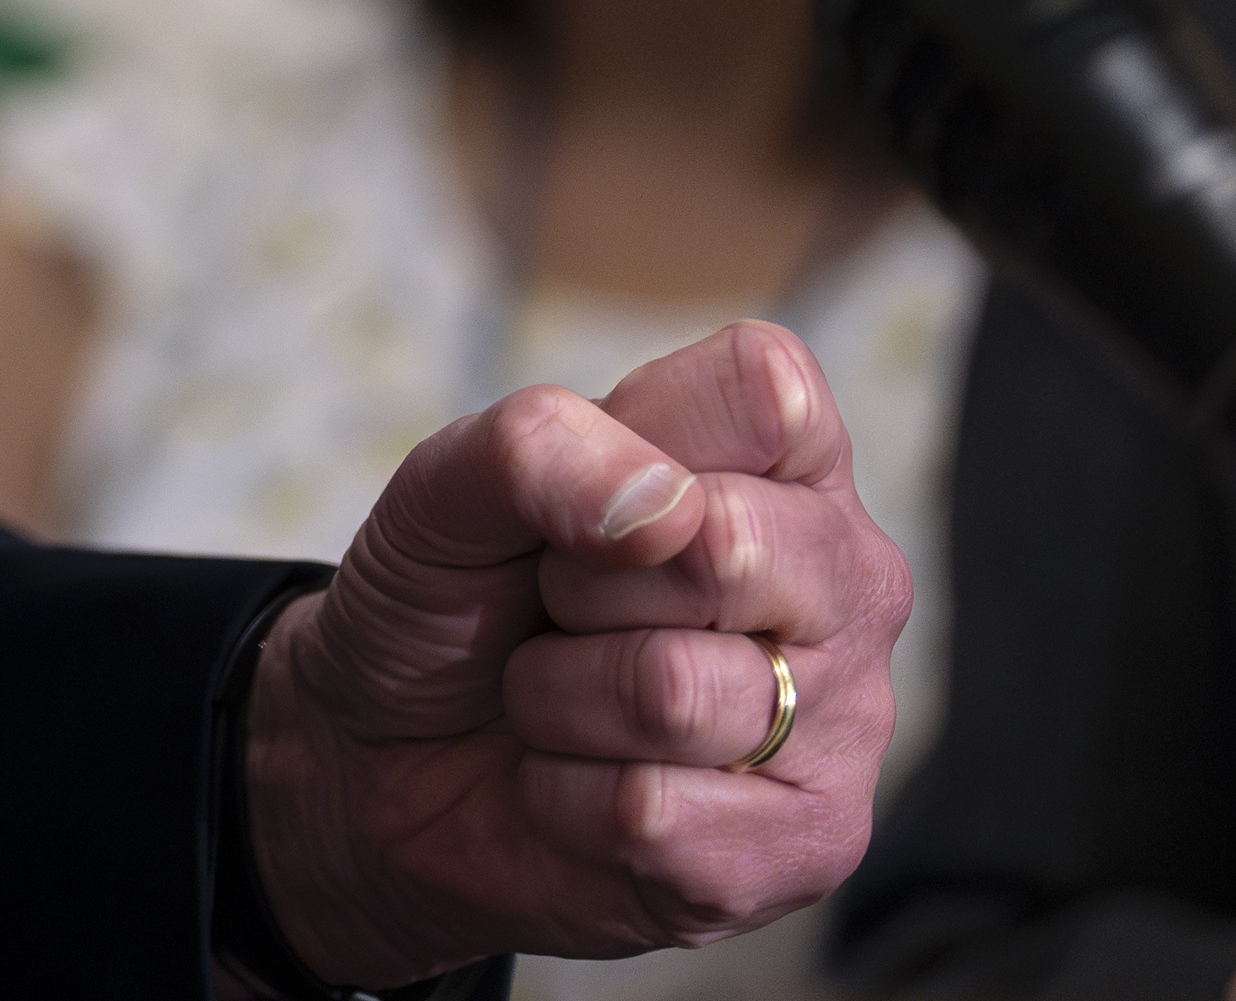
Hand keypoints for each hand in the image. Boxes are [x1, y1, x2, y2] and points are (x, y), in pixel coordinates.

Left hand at [237, 320, 912, 983]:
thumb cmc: (452, 597)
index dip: (638, 432)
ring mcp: (846, 719)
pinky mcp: (809, 844)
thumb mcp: (447, 485)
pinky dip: (564, 796)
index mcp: (791, 459)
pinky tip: (578, 783)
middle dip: (581, 584)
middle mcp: (845, 580)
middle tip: (560, 607)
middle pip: (725, 548)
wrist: (389, 754)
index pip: (765, 391)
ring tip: (564, 696)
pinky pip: (654, 814)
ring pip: (674, 692)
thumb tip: (668, 510)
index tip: (582, 494)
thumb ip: (539, 447)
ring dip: (558, 698)